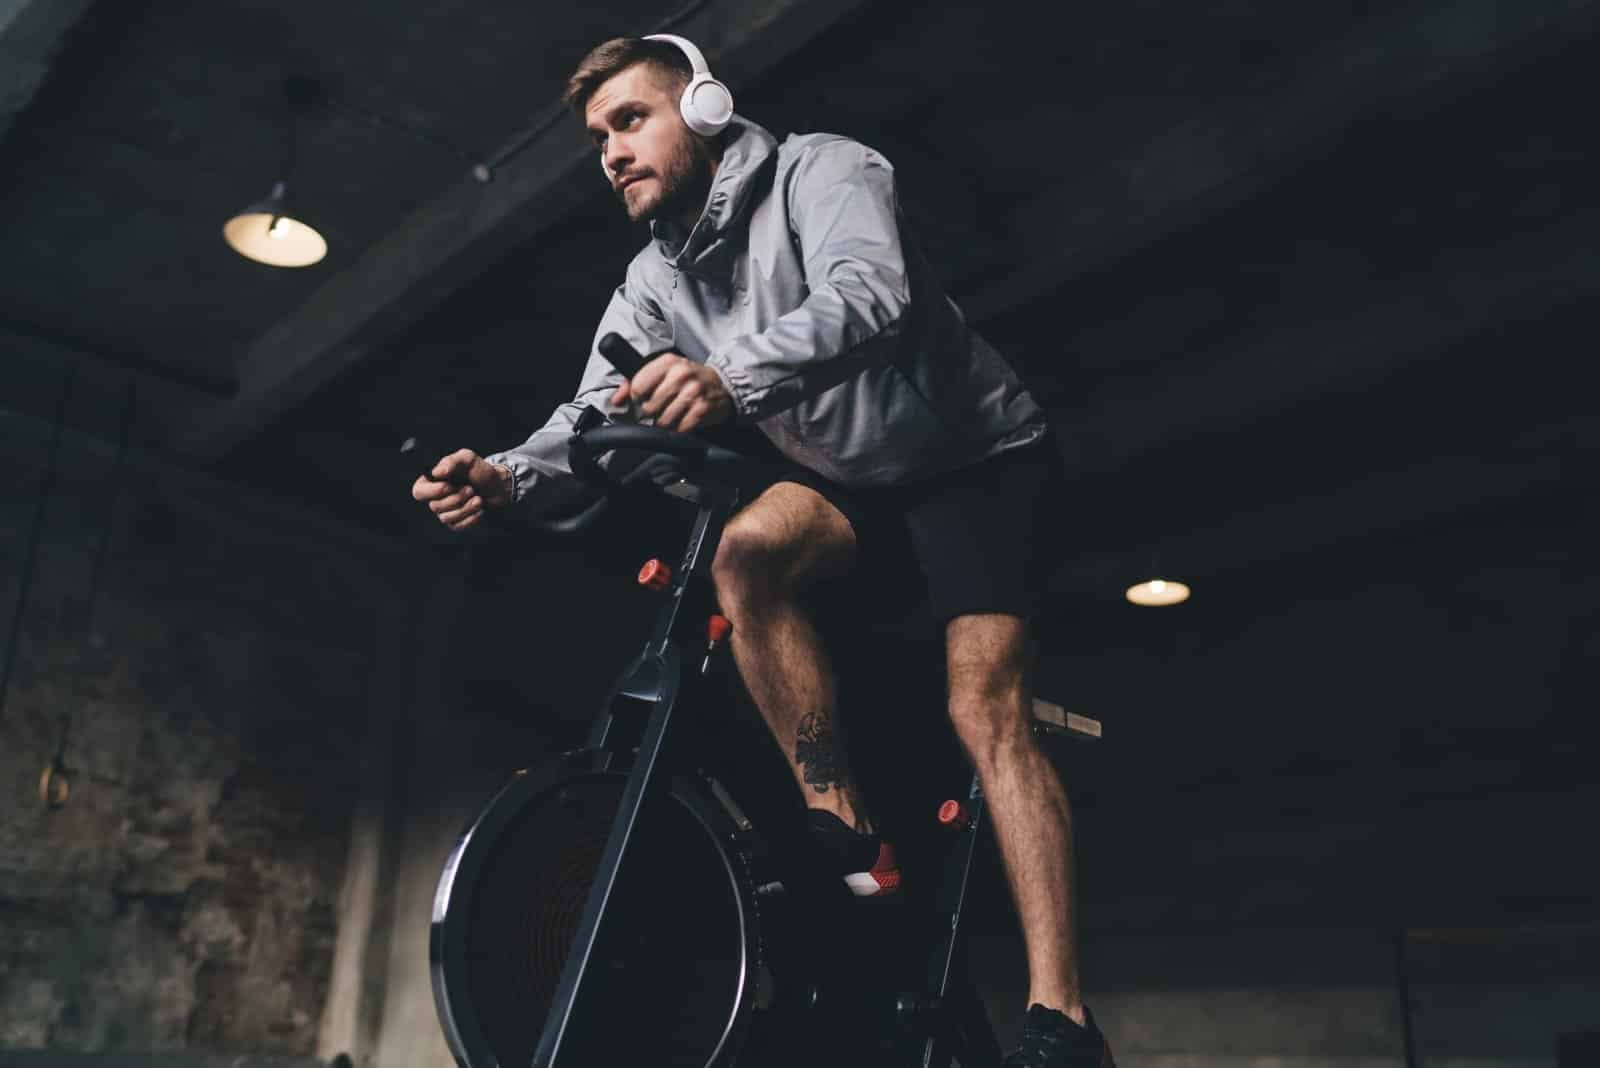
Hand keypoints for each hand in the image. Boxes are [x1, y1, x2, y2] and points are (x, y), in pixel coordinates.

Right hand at [411, 449, 512, 531]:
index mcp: (433, 482)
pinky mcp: (457, 524)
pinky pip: (458, 526)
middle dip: (456, 498)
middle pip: (434, 506)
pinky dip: (472, 517)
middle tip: (470, 489)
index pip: (419, 492)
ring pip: (446, 517)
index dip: (432, 491)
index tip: (449, 485)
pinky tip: (480, 508)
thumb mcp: (467, 459)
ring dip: (466, 507)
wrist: (498, 488)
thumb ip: (451, 462)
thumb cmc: (480, 472)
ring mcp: (446, 513)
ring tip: (478, 498)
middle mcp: (436, 499)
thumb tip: (436, 472)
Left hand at [610, 353, 732, 432]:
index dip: (638, 397)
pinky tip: (684, 420)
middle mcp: (681, 375)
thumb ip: (636, 381)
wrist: (723, 385)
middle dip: (652, 412)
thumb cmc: (688, 378)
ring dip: (665, 423)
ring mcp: (693, 393)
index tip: (645, 398)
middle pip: (649, 406)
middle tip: (661, 408)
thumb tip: (616, 400)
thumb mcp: (664, 371)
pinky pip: (680, 428)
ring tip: (672, 414)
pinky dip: (679, 428)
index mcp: (668, 362)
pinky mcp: (702, 410)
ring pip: (663, 420)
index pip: (638, 386)